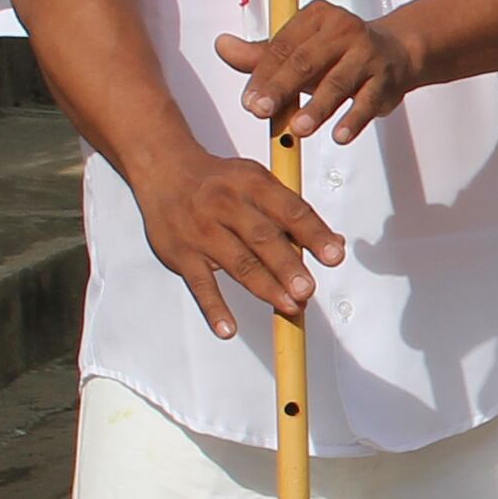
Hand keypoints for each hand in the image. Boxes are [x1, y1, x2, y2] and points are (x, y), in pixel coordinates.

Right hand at [132, 149, 345, 336]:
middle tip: (308, 289)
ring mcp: (202, 231)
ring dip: (265, 287)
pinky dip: (214, 308)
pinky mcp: (182, 254)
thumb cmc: (220, 182)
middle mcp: (226, 205)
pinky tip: (228, 327)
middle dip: (288, 266)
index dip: (314, 233)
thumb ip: (293, 213)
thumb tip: (332, 243)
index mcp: (252, 184)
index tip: (333, 254)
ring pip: (237, 263)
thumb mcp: (258, 182)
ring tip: (289, 306)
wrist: (164, 171)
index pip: (289, 210)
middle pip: (262, 238)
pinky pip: (200, 285)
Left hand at [218, 0, 421, 145]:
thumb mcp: (299, 49)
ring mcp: (366, 54)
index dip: (263, 75)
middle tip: (262, 111)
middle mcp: (342, 30)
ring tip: (298, 129)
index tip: (249, 101)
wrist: (395, 52)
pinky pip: (368, 101)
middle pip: (306, 62)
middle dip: (282, 89)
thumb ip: (261, 55)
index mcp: (315, 17)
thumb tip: (223, 46)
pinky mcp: (385, 79)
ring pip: (337, 83)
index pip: (283, 47)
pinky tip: (340, 135)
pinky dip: (353, 119)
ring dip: (316, 108)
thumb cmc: (339, 53)